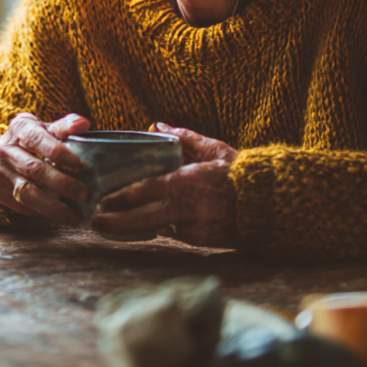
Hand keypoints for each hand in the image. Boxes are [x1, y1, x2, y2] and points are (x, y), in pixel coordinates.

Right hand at [0, 112, 91, 224]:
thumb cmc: (37, 138)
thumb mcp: (49, 127)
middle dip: (61, 183)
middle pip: (33, 169)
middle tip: (83, 193)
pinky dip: (40, 212)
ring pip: (26, 193)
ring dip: (52, 207)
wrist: (10, 150)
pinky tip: (58, 215)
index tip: (78, 165)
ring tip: (73, 216)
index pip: (37, 140)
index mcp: (19, 127)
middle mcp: (4, 148)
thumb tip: (83, 124)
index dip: (58, 153)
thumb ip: (66, 126)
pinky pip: (20, 205)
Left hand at [90, 123, 237, 247]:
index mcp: (185, 183)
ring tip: (114, 224)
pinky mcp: (203, 242)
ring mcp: (194, 228)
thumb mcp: (212, 149)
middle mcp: (186, 209)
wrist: (271, 204)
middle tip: (94, 223)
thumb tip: (158, 125)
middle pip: (142, 219)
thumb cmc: (239, 172)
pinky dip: (165, 228)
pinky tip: (152, 224)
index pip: (144, 192)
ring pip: (158, 228)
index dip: (120, 198)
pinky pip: (177, 234)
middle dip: (116, 222)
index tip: (102, 201)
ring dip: (138, 227)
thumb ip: (183, 137)